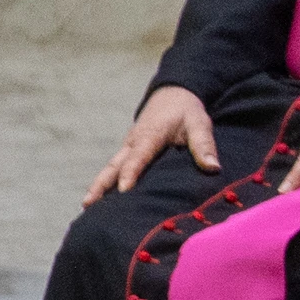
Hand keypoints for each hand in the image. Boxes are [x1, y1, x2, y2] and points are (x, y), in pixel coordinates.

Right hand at [86, 85, 218, 205]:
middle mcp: (134, 142)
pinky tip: (100, 198)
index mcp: (150, 135)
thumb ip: (204, 145)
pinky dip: (106, 180)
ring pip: (110, 167)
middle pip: (114, 165)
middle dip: (101, 184)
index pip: (138, 157)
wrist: (173, 94)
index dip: (131, 173)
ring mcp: (128, 146)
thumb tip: (213, 168)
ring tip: (86, 205)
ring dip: (98, 185)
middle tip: (88, 203)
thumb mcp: (199, 123)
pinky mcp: (129, 150)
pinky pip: (115, 166)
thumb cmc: (186, 110)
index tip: (124, 190)